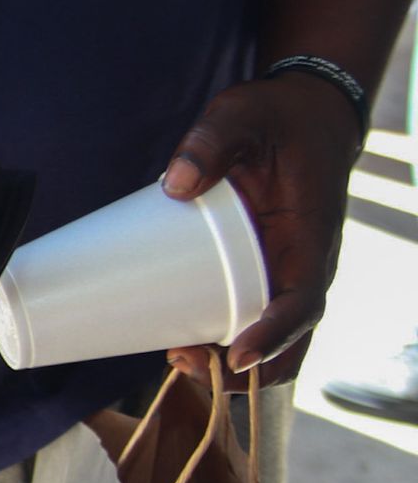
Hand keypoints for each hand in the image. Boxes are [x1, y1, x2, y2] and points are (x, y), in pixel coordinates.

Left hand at [162, 73, 360, 385]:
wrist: (302, 115)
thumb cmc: (275, 117)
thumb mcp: (242, 115)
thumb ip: (210, 142)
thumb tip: (173, 185)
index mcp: (310, 236)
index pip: (304, 300)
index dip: (276, 333)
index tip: (239, 354)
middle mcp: (302, 264)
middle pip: (287, 337)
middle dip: (243, 367)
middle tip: (181, 361)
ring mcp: (282, 270)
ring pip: (268, 335)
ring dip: (229, 362)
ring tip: (174, 359)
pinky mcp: (259, 268)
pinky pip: (248, 314)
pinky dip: (220, 339)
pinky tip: (177, 345)